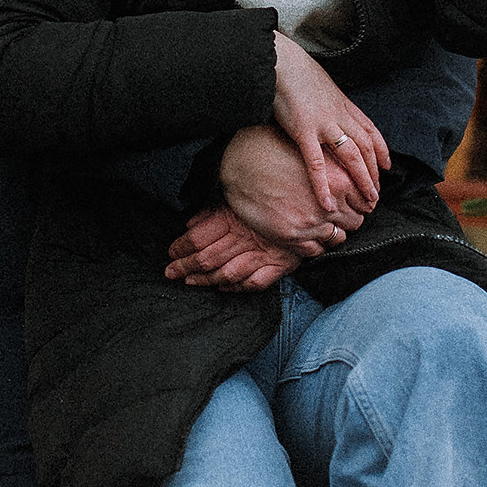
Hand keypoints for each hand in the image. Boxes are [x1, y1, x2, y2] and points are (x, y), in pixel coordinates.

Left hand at [165, 206, 298, 290]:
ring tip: (189, 281)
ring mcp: (264, 253)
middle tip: (170, 272)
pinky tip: (222, 287)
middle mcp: (248, 237)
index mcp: (235, 218)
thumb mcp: (238, 198)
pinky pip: (255, 282)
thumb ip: (213, 213)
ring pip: (228, 272)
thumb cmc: (273, 200)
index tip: (171, 252)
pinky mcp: (280, 265)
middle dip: (186, 266)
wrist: (315, 206)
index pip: (200, 236)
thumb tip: (190, 225)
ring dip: (206, 279)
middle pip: (209, 256)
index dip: (182, 246)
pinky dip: (237, 287)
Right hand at [219, 119, 372, 254]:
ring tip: (323, 223)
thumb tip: (353, 179)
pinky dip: (316, 244)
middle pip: (356, 222)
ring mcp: (311, 224)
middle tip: (338, 213)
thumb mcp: (314, 153)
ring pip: (338, 238)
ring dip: (333, 232)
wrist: (240, 164)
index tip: (354, 202)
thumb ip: (337, 167)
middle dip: (349, 218)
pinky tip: (308, 233)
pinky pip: (316, 250)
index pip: (366, 201)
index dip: (360, 202)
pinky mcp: (293, 237)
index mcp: (339, 181)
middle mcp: (330, 205)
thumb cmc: (274, 151)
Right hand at [270, 34, 390, 219]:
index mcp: (343, 104)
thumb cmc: (294, 72)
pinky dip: (323, 184)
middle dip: (374, 172)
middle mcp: (339, 115)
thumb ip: (328, 101)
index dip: (381, 149)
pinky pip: (316, 162)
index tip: (387, 166)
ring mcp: (323, 123)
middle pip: (365, 147)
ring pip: (351, 155)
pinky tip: (327, 201)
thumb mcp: (320, 85)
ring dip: (362, 179)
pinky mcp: (303, 130)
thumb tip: (328, 108)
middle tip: (377, 193)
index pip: (370, 130)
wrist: (279, 61)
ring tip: (367, 200)